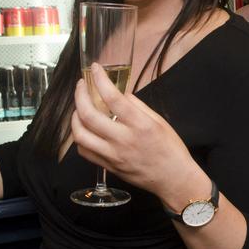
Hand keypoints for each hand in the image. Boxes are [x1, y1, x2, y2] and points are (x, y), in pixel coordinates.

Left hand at [71, 64, 205, 205]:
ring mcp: (113, 156)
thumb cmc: (171, 149)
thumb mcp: (159, 121)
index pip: (113, 98)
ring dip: (75, 118)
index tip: (95, 69)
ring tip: (79, 108)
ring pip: (81, 135)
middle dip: (80, 95)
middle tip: (81, 86)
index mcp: (140, 125)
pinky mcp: (108, 167)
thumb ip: (137, 106)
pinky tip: (85, 129)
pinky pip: (85, 151)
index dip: (100, 80)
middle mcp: (123, 140)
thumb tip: (120, 95)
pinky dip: (80, 137)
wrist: (174, 179)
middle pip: (89, 115)